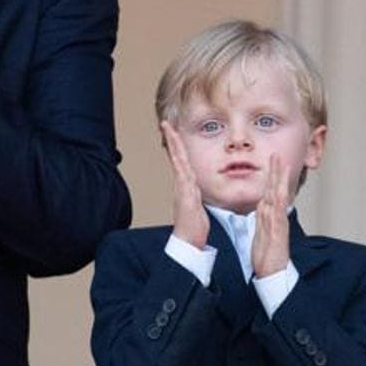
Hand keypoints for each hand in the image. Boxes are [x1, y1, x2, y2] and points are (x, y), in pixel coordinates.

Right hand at [161, 121, 210, 249]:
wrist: (189, 242)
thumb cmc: (195, 228)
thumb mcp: (199, 208)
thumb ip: (197, 198)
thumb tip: (198, 193)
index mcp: (187, 186)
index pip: (182, 162)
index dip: (178, 147)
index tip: (174, 134)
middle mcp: (183, 184)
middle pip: (176, 156)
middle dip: (172, 139)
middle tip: (166, 123)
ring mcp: (182, 188)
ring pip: (177, 160)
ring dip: (173, 144)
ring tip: (168, 129)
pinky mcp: (185, 193)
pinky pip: (181, 172)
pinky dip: (178, 160)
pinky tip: (175, 149)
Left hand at [250, 154, 291, 278]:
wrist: (273, 272)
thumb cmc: (267, 256)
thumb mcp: (262, 233)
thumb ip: (263, 219)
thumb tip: (262, 207)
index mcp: (268, 215)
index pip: (270, 191)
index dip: (271, 176)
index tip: (272, 161)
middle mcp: (274, 215)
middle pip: (276, 188)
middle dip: (277, 171)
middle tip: (277, 154)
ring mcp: (277, 220)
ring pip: (279, 194)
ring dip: (280, 178)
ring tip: (281, 163)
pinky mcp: (278, 228)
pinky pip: (278, 210)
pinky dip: (280, 196)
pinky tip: (280, 187)